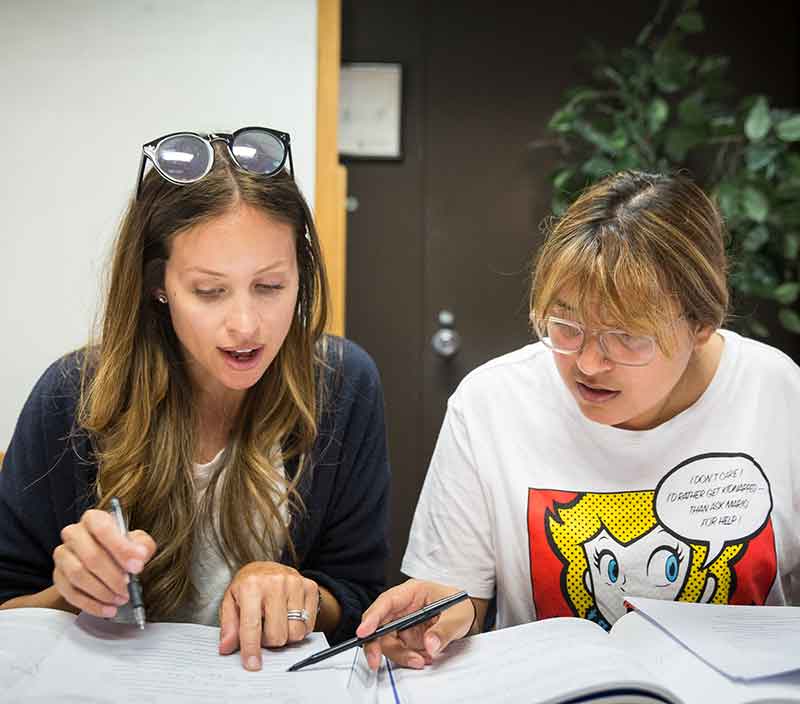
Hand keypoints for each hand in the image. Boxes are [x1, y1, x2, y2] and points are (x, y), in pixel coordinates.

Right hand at [53, 508, 155, 618]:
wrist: (105, 560)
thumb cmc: (122, 548)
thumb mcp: (138, 542)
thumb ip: (142, 547)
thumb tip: (139, 557)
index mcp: (94, 519)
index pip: (103, 529)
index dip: (121, 549)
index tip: (137, 567)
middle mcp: (74, 533)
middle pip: (90, 556)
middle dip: (112, 576)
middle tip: (128, 588)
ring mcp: (62, 555)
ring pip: (78, 575)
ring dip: (102, 591)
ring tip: (120, 599)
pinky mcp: (58, 576)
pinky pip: (70, 593)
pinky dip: (91, 604)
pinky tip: (108, 609)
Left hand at [218, 561, 319, 670]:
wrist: (267, 568)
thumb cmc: (248, 587)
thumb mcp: (230, 602)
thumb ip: (229, 626)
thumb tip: (227, 647)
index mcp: (251, 586)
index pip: (251, 625)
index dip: (251, 649)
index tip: (252, 664)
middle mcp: (275, 582)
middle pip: (277, 635)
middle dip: (269, 642)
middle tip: (263, 632)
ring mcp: (295, 583)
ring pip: (296, 632)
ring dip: (285, 636)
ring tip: (276, 624)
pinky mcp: (310, 587)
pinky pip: (309, 625)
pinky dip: (299, 628)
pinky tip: (289, 617)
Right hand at [356, 579, 474, 669]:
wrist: (466, 617)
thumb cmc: (459, 607)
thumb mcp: (457, 616)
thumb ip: (444, 630)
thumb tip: (429, 645)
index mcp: (412, 592)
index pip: (387, 602)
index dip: (372, 616)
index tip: (363, 632)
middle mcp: (402, 607)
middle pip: (379, 624)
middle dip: (375, 644)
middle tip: (375, 662)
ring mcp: (402, 623)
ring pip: (387, 641)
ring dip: (400, 655)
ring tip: (421, 660)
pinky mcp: (405, 638)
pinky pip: (398, 651)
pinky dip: (408, 658)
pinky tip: (424, 658)